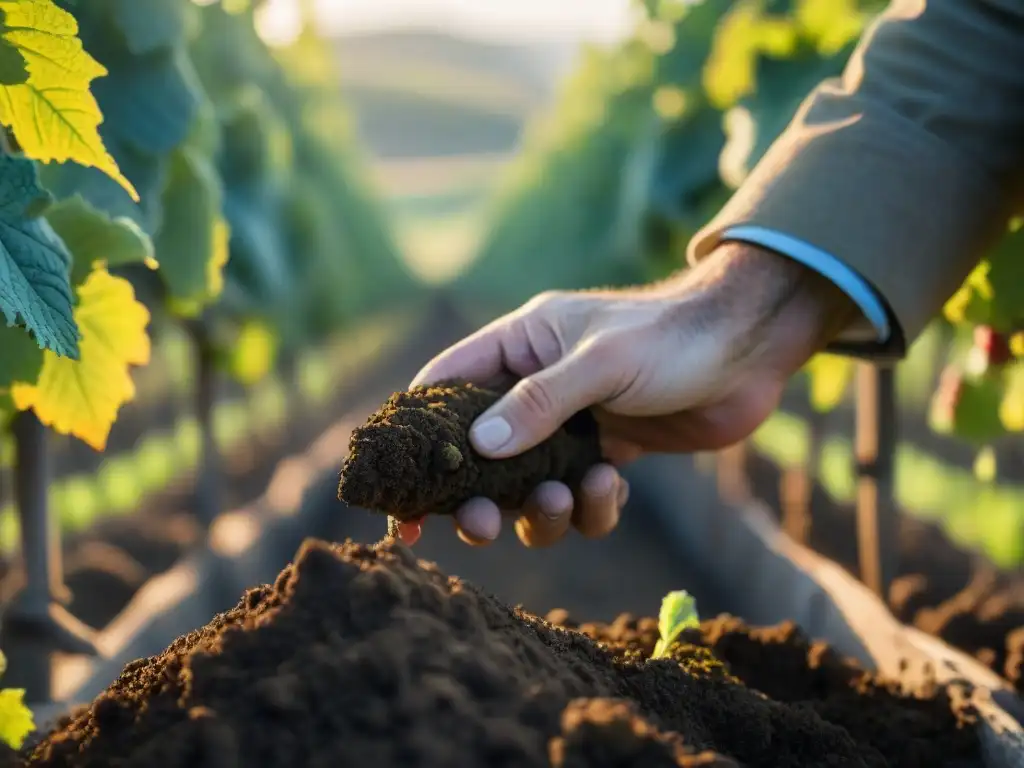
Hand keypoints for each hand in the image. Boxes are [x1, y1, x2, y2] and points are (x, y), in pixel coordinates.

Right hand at [399, 243, 855, 546]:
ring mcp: (572, 425)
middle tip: (483, 524)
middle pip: (480, 454)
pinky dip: (591, 508)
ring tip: (572, 497)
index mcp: (520, 346)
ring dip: (543, 508)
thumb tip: (479, 448)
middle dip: (479, 496)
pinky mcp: (608, 454)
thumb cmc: (672, 337)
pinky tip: (612, 492)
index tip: (402, 494)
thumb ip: (539, 403)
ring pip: (530, 487)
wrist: (750, 349)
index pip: (444, 388)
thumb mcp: (601, 363)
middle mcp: (537, 387)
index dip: (417, 438)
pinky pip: (581, 498)